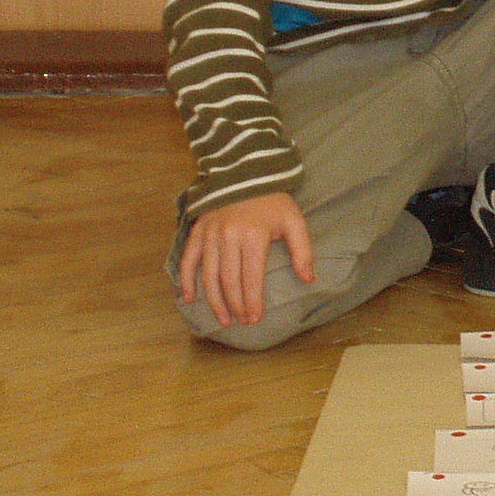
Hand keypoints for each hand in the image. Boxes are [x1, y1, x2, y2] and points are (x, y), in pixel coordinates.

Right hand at [177, 190, 315, 327]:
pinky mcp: (197, 231)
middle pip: (229, 281)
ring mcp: (209, 234)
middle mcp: (228, 237)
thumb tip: (309, 279)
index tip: (255, 319)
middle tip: (241, 322)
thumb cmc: (272, 201)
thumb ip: (303, 250)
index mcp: (253, 236)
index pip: (251, 278)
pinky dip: (186, 280)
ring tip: (223, 318)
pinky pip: (188, 259)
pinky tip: (188, 299)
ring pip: (209, 275)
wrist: (246, 173)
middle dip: (235, 305)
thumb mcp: (294, 221)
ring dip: (214, 300)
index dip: (253, 301)